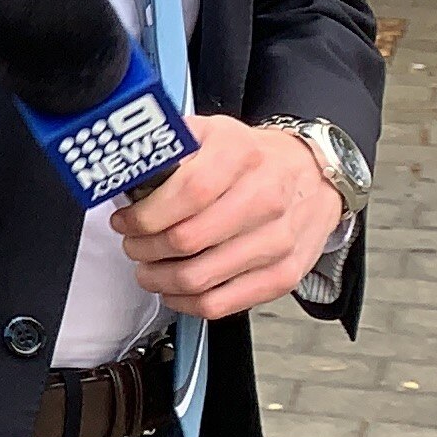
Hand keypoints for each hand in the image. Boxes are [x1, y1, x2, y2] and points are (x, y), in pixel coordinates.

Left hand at [111, 111, 344, 319]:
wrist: (310, 175)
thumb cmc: (253, 158)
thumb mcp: (211, 133)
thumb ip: (169, 146)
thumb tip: (126, 169)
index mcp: (240, 155)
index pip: (187, 192)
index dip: (145, 214)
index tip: (125, 221)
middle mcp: (264, 199)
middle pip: (186, 240)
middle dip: (143, 248)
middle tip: (133, 244)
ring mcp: (277, 241)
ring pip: (199, 277)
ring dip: (159, 278)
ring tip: (147, 267)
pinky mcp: (282, 276)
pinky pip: (221, 303)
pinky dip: (186, 302)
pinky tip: (173, 289)